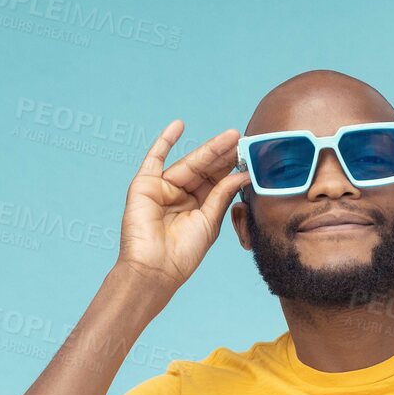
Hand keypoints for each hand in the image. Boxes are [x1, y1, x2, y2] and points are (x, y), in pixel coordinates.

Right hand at [117, 120, 250, 297]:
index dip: (231, 167)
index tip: (249, 154)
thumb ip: (222, 195)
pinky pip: (154, 158)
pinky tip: (178, 125)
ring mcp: (162, 188)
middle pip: (204, 169)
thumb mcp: (210, 221)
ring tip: (228, 137)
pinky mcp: (144, 185)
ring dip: (208, 149)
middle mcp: (181, 195)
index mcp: (198, 206)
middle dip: (223, 154)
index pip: (217, 181)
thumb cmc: (182, 253)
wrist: (155, 269)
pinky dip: (164, 141)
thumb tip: (243, 174)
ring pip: (188, 163)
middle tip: (240, 139)